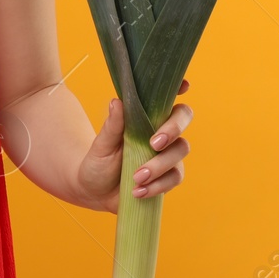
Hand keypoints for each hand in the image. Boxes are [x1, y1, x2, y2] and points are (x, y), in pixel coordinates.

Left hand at [76, 78, 192, 213]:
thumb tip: (117, 102)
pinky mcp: (168, 176)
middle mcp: (161, 131)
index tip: (184, 86)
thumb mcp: (102, 144)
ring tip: (136, 177)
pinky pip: (174, 177)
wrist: (94, 191)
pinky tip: (138, 191)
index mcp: (145, 116)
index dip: (179, 87)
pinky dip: (157, 185)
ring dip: (159, 165)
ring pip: (180, 151)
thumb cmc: (98, 161)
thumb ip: (112, 125)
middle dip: (173, 128)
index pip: (166, 97)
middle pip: (184, 117)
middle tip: (154, 144)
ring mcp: (167, 153)